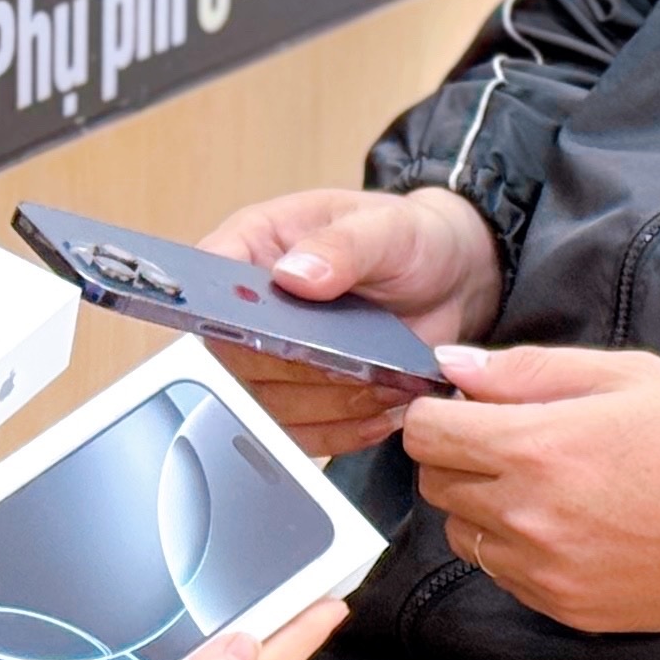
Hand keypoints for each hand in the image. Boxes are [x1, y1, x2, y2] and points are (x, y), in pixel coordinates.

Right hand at [198, 186, 502, 457]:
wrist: (450, 277)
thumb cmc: (408, 237)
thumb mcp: (386, 227)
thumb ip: (341, 246)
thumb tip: (294, 274)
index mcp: (255, 246)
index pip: (209, 284)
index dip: (222, 314)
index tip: (264, 333)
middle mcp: (253, 306)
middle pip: (237, 358)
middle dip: (299, 370)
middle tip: (356, 367)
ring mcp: (275, 356)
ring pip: (269, 404)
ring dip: (329, 406)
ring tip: (382, 389)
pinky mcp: (303, 395)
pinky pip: (302, 432)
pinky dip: (343, 432)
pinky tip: (380, 413)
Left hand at [403, 345, 659, 635]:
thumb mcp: (630, 374)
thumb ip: (530, 369)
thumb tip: (455, 364)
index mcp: (536, 447)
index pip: (426, 431)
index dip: (438, 409)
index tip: (469, 403)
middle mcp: (525, 515)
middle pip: (433, 482)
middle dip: (457, 452)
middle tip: (512, 435)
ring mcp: (543, 570)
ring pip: (461, 531)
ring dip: (482, 502)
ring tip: (546, 481)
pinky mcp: (564, 607)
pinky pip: (502, 572)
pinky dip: (515, 545)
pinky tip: (569, 522)